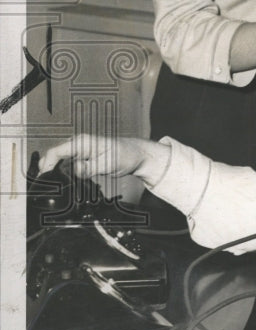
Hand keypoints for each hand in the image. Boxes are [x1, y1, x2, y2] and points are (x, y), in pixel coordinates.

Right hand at [37, 134, 169, 184]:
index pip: (56, 152)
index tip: (44, 179)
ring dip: (55, 173)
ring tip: (56, 187)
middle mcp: (78, 145)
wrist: (136, 156)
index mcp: (82, 142)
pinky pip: (68, 166)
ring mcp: (80, 152)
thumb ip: (89, 167)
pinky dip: (64, 174)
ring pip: (60, 162)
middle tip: (48, 187)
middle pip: (54, 157)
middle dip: (48, 170)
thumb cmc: (125, 155)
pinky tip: (65, 183)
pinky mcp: (83, 159)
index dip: (46, 165)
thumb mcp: (107, 163)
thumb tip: (74, 170)